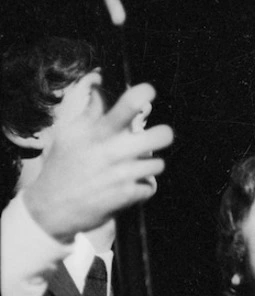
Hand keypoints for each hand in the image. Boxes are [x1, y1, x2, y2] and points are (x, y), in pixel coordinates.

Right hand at [23, 83, 172, 242]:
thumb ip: (90, 114)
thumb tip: (99, 86)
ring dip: (149, 166)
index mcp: (96, 134)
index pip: (124, 107)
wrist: (50, 210)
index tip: (149, 91)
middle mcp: (111, 151)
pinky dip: (142, 188)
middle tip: (160, 136)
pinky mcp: (126, 195)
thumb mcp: (69, 137)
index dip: (141, 95)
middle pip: (158, 136)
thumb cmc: (62, 168)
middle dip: (163, 135)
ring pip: (157, 164)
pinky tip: (128, 187)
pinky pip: (150, 187)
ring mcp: (121, 174)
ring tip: (135, 168)